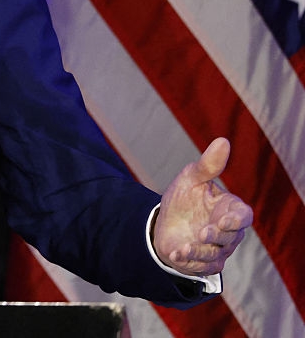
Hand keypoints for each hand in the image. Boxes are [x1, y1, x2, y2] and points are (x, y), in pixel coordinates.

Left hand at [153, 137, 253, 276]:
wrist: (163, 222)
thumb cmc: (183, 198)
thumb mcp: (191, 178)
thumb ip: (208, 165)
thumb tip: (223, 141)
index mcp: (229, 209)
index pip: (243, 217)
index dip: (236, 220)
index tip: (223, 220)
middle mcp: (228, 231)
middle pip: (232, 238)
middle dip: (217, 236)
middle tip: (203, 232)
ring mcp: (218, 248)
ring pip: (217, 254)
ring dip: (202, 252)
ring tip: (186, 247)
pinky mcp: (205, 262)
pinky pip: (203, 266)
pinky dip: (190, 261)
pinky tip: (177, 253)